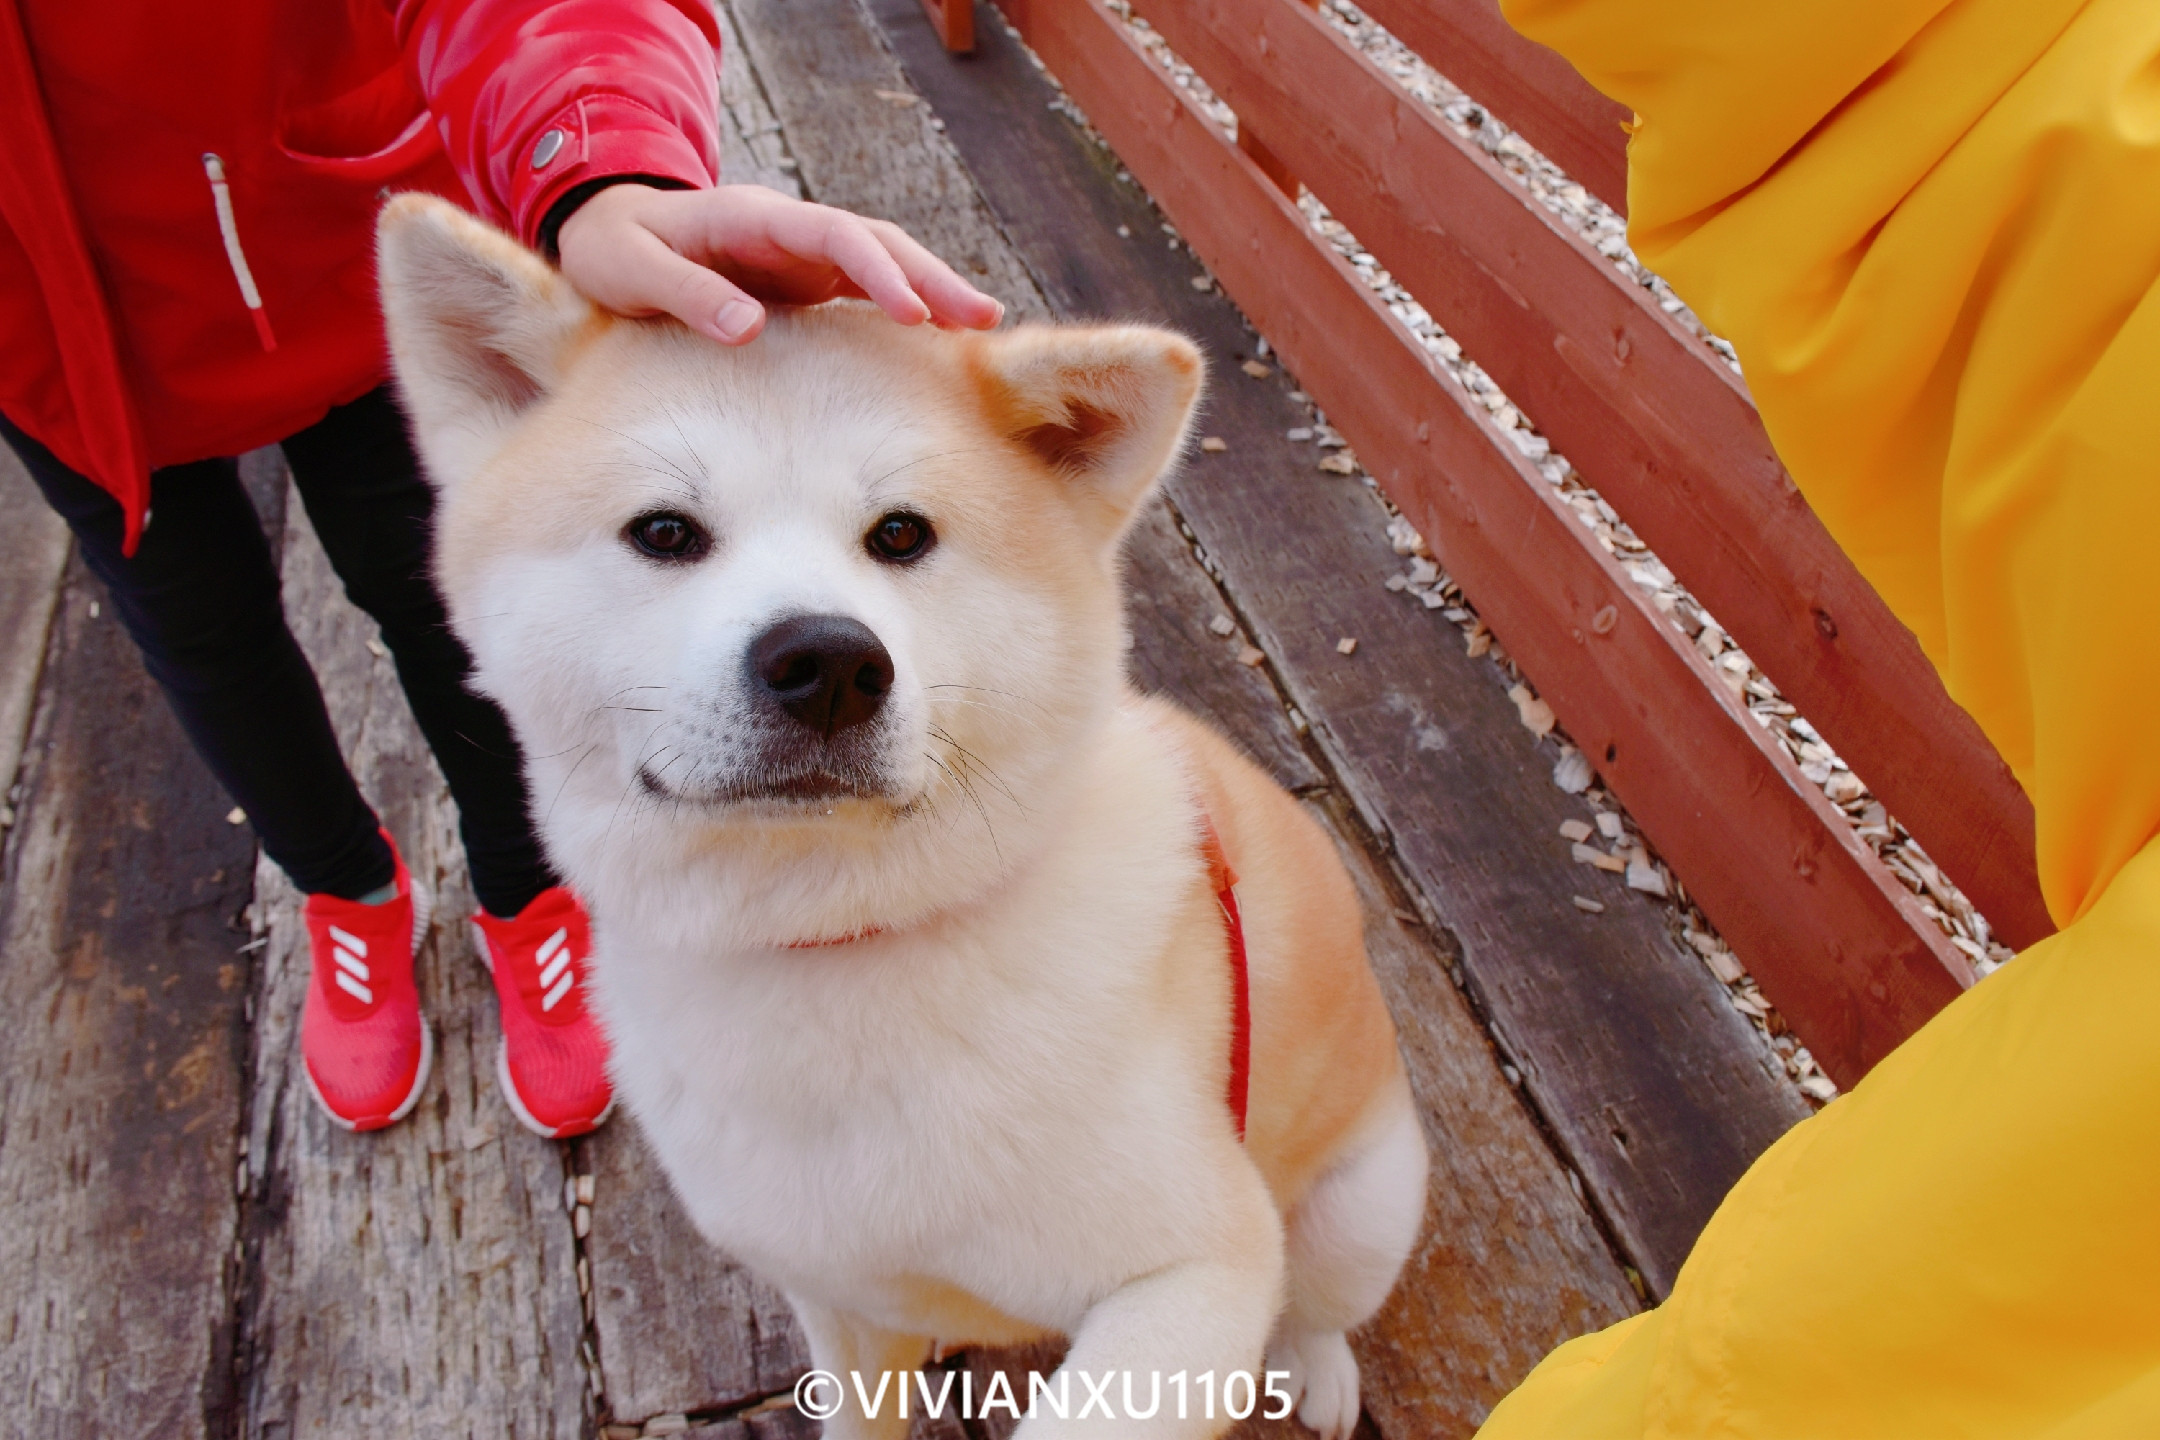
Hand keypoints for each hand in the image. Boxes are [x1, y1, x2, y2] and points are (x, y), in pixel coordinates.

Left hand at [556, 182, 1002, 343]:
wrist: (608, 237)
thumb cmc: (615, 251)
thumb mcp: (632, 271)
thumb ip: (687, 295)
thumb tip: (749, 328)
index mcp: (751, 217)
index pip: (832, 235)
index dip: (877, 271)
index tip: (912, 312)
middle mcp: (788, 230)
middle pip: (875, 243)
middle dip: (931, 276)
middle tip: (982, 318)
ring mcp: (800, 255)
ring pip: (881, 262)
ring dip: (931, 289)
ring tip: (982, 326)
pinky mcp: (804, 282)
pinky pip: (864, 289)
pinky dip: (904, 306)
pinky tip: (940, 338)